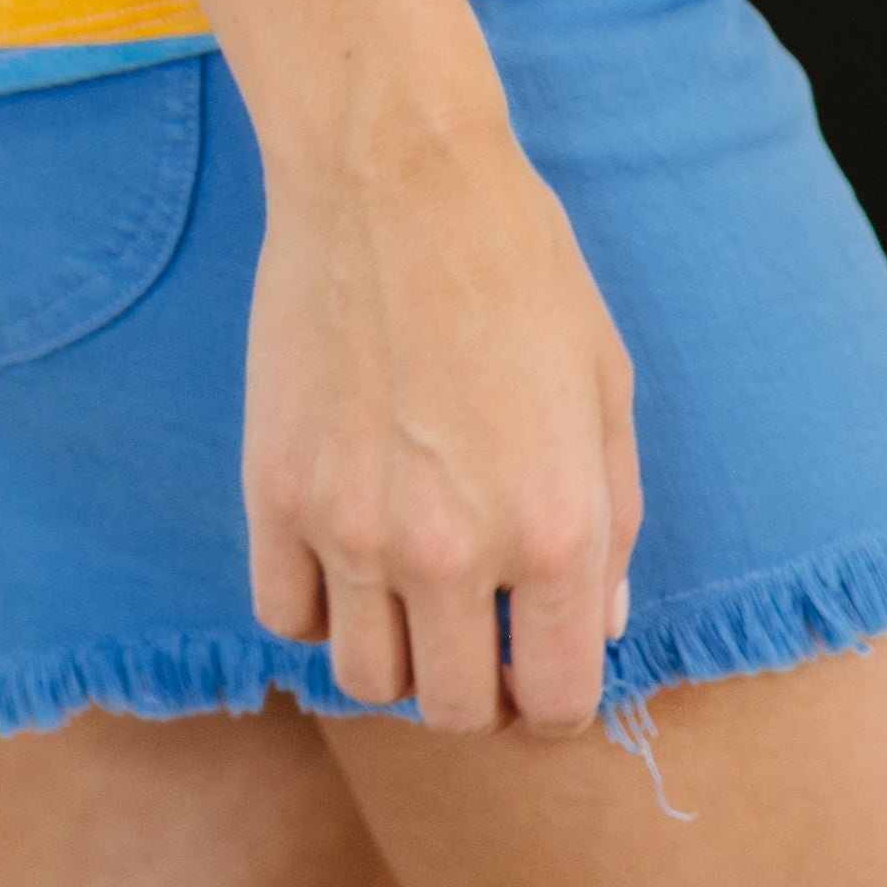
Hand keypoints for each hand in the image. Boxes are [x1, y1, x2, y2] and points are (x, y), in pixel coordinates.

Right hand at [242, 88, 643, 733]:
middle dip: (480, 690)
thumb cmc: (520, 269)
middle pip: (457, 711)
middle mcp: (451, 550)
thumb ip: (614, 521)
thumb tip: (600, 623)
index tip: (542, 666)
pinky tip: (347, 550)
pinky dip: (318, 605)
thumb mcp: (606, 388)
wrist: (394, 176)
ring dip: (397, 655)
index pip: (558, 703)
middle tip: (480, 635)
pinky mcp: (273, 492)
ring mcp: (351, 527)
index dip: (557, 699)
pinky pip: (285, 615)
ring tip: (413, 593)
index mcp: (555, 528)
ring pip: (365, 681)